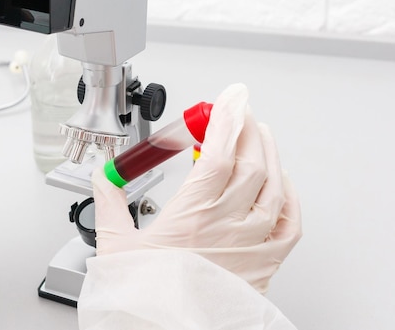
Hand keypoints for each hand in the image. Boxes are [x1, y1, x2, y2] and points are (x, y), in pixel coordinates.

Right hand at [92, 83, 301, 292]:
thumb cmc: (146, 298)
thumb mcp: (118, 247)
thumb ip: (110, 204)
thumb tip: (103, 177)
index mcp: (192, 217)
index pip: (218, 153)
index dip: (226, 119)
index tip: (229, 97)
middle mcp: (228, 227)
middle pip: (250, 161)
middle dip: (245, 127)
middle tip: (237, 110)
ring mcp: (252, 245)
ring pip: (274, 185)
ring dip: (268, 152)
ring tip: (259, 134)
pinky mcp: (266, 264)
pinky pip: (290, 223)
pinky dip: (290, 196)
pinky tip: (282, 183)